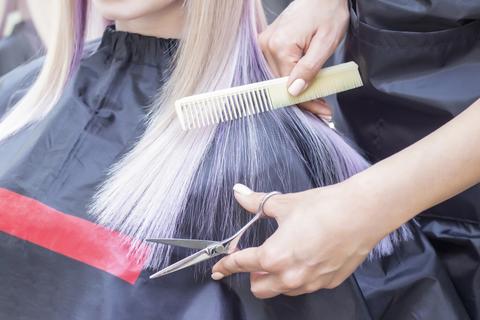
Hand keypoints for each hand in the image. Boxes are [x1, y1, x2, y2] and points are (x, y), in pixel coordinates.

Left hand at [212, 182, 390, 298]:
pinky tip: (307, 257)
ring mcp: (310, 283)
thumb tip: (239, 192)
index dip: (226, 265)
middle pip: (259, 289)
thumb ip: (256, 202)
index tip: (219, 268)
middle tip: (258, 257)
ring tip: (285, 255)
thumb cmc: (323, 207)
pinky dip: (299, 276)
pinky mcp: (328, 283)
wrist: (361, 213)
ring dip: (276, 278)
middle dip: (253, 275)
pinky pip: (305, 286)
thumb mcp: (283, 203)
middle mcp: (289, 276)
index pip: (241, 264)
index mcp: (273, 256)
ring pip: (282, 290)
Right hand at [259, 0, 348, 119]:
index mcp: (280, 46)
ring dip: (296, 92)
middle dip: (302, 100)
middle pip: (281, 86)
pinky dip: (290, 80)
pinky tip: (303, 86)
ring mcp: (264, 45)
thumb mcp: (325, 43)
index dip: (307, 103)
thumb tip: (294, 92)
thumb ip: (309, 69)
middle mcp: (266, 46)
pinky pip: (276, 70)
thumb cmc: (327, 11)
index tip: (323, 113)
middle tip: (322, 110)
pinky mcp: (267, 45)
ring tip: (316, 99)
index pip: (290, 87)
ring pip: (278, 81)